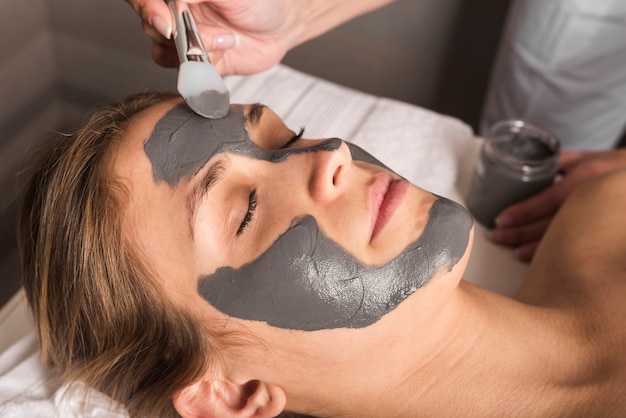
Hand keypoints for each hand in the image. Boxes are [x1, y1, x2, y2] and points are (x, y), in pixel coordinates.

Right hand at [125, 0, 304, 74]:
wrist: (281, 28)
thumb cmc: (259, 2)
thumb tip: (173, 2)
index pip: (143, 0)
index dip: (147, 10)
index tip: (167, 24)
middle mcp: (176, 12)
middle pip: (152, 27)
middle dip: (182, 35)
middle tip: (217, 34)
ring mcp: (184, 38)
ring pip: (163, 51)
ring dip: (193, 53)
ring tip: (228, 42)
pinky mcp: (197, 62)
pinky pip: (183, 72)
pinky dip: (201, 70)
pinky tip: (224, 56)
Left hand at [489, 149, 625, 261]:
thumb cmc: (611, 167)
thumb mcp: (583, 158)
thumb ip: (554, 162)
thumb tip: (522, 166)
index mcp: (582, 179)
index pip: (545, 200)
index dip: (521, 212)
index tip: (500, 219)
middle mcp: (588, 201)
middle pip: (547, 223)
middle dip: (519, 232)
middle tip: (497, 236)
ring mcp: (595, 220)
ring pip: (559, 237)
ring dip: (533, 247)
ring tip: (513, 250)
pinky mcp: (599, 233)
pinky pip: (573, 245)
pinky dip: (551, 252)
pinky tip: (536, 257)